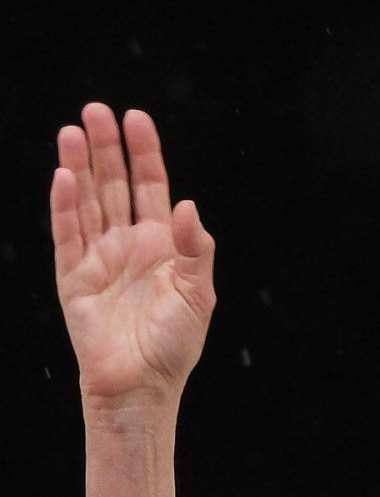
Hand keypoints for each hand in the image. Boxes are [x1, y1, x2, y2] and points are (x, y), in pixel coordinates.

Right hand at [51, 104, 216, 409]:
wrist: (142, 387)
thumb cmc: (175, 346)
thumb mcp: (199, 295)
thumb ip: (196, 250)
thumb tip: (186, 204)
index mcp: (161, 245)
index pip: (149, 187)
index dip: (144, 153)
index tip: (136, 118)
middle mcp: (127, 245)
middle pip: (113, 185)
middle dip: (105, 148)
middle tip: (95, 110)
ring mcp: (98, 259)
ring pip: (86, 201)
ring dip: (79, 166)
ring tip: (72, 131)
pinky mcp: (74, 278)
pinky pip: (67, 235)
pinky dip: (65, 206)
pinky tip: (64, 176)